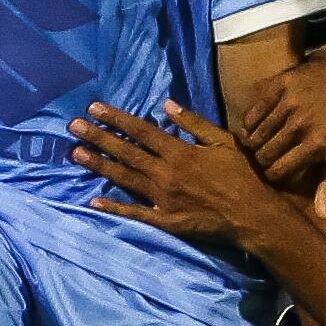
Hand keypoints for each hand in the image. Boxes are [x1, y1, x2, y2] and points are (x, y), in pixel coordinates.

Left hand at [70, 102, 286, 248]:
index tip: (94, 108)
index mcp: (180, 152)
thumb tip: (167, 104)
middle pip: (126, 152)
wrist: (252, 215)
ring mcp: (163, 198)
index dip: (116, 119)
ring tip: (76, 153)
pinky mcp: (164, 220)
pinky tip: (93, 201)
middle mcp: (166, 173)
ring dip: (99, 165)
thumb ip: (194, 123)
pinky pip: (135, 212)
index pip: (141, 131)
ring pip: (125, 178)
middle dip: (98, 137)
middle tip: (73, 125)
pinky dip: (114, 207)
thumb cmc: (241, 176)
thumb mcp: (223, 142)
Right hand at [236, 46, 325, 192]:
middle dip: (262, 162)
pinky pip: (251, 114)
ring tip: (259, 146)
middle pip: (264, 156)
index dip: (272, 177)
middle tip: (266, 160)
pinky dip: (249, 125)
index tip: (274, 174)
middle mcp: (299, 125)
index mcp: (317, 144)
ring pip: (254, 136)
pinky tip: (256, 128)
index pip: (278, 172)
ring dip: (254, 145)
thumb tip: (320, 214)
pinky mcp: (277, 86)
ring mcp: (287, 104)